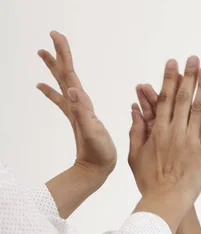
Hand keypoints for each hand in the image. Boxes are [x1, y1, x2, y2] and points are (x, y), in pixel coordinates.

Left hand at [37, 31, 116, 180]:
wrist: (95, 170)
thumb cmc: (98, 154)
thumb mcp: (93, 131)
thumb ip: (82, 111)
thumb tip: (72, 90)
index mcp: (80, 104)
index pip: (70, 74)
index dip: (64, 55)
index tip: (57, 37)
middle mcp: (76, 105)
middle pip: (65, 75)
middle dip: (59, 55)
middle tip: (53, 36)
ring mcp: (77, 112)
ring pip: (65, 84)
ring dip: (56, 68)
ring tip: (45, 53)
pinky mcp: (80, 119)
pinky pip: (65, 100)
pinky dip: (53, 91)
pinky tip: (42, 86)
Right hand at [128, 56, 200, 208]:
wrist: (166, 200)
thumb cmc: (149, 180)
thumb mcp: (135, 155)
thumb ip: (136, 130)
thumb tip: (135, 109)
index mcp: (157, 131)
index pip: (164, 98)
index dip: (169, 79)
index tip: (173, 64)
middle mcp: (175, 132)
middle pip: (183, 98)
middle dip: (188, 76)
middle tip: (193, 59)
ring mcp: (191, 140)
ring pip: (198, 108)